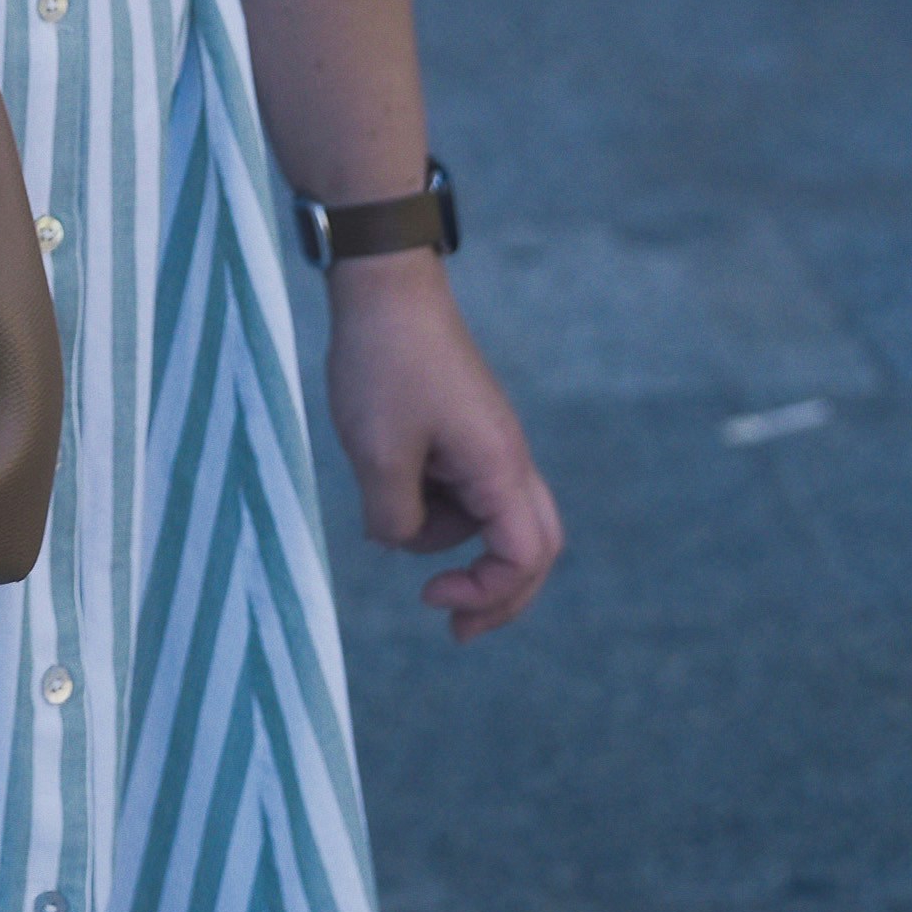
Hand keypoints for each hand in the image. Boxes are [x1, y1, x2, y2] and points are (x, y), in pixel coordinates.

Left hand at [325, 251, 561, 639]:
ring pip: (485, 517)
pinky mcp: (464, 427)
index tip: (430, 599)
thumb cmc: (385, 364)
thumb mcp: (378, 456)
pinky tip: (386, 477)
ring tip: (383, 499)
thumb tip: (398, 540)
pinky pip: (461, 486)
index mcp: (500, 466)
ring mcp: (488, 440)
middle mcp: (508, 457)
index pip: (525, 559)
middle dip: (499, 593)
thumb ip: (395, 521)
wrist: (384, 285)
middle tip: (454, 626)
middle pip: (534, 546)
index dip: (486, 594)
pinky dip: (429, 501)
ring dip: (441, 535)